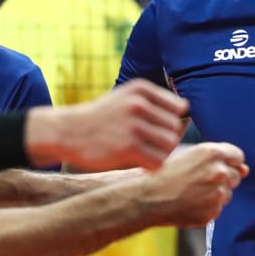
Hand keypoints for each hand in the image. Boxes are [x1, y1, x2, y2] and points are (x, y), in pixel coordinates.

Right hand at [25, 79, 188, 171]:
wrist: (68, 131)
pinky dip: (152, 166)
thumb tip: (186, 111)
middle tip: (149, 146)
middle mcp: (138, 104)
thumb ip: (153, 101)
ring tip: (145, 154)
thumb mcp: (125, 97)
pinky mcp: (128, 147)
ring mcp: (133, 125)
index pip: (179, 107)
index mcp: (140, 89)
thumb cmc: (101, 117)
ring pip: (170, 145)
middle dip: (166, 140)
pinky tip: (139, 163)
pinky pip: (158, 161)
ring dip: (161, 154)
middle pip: (175, 128)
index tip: (156, 130)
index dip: (171, 122)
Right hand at [141, 142, 246, 226]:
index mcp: (212, 153)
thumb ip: (219, 158)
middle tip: (199, 179)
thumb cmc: (164, 172)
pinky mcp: (212, 213)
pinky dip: (207, 206)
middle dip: (223, 177)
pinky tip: (189, 202)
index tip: (215, 166)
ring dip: (215, 192)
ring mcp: (216, 195)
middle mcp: (218, 173)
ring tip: (191, 191)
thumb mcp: (189, 155)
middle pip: (236, 175)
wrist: (147, 197)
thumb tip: (246, 170)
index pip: (237, 155)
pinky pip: (217, 208)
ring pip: (227, 193)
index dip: (227, 160)